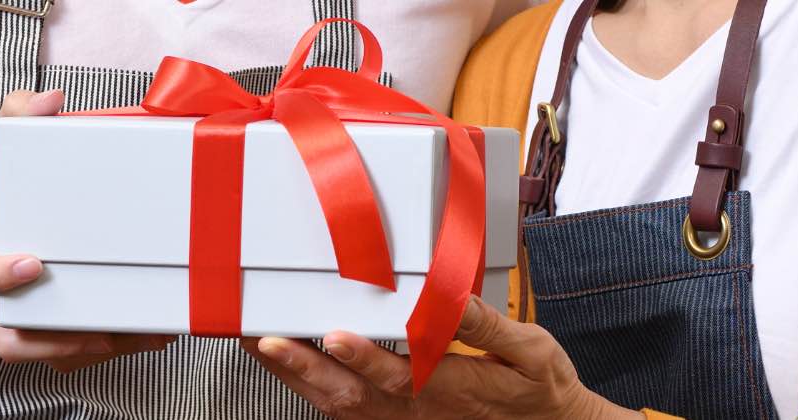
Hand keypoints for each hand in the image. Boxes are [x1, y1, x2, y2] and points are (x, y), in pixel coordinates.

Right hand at [0, 89, 176, 371]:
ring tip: (149, 331)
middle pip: (14, 336)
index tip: (34, 263)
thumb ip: (19, 115)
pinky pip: (72, 355)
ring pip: (50, 353)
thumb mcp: (3, 146)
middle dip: (59, 338)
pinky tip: (152, 333)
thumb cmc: (1, 187)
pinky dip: (111, 349)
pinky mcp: (50, 330)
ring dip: (99, 349)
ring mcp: (24, 317)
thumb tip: (50, 99)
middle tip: (104, 325)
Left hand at [244, 299, 639, 419]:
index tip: (336, 335)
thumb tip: (452, 297)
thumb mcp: (531, 351)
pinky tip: (285, 366)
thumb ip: (488, 326)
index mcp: (453, 386)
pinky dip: (309, 389)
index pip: (401, 374)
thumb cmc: (537, 389)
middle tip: (268, 339)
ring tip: (261, 343)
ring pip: (340, 405)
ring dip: (297, 377)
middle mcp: (418, 409)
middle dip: (305, 367)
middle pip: (353, 394)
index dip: (365, 357)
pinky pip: (344, 412)